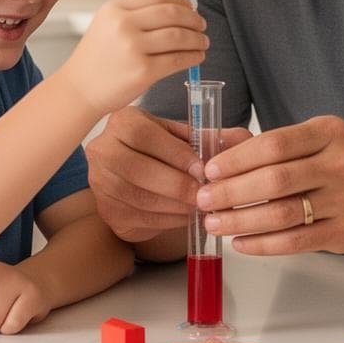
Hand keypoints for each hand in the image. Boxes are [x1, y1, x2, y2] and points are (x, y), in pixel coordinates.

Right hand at [58, 0, 206, 118]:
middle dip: (193, 19)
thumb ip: (136, 15)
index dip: (179, 1)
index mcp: (114, 9)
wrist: (79, 90)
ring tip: (203, 42)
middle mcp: (123, 25)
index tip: (190, 7)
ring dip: (197, 39)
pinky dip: (193, 57)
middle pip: (171, 14)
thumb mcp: (107, 26)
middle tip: (202, 25)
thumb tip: (181, 10)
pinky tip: (198, 57)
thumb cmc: (97, 59)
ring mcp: (133, 48)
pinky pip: (177, 60)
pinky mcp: (143, 71)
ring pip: (178, 36)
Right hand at [87, 105, 252, 242]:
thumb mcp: (184, 137)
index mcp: (122, 122)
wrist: (135, 174)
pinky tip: (185, 216)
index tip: (202, 168)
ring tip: (199, 207)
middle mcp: (102, 149)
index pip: (144, 136)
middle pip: (137, 170)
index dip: (175, 154)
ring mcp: (100, 183)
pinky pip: (139, 218)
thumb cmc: (162, 151)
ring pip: (139, 198)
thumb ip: (211, 137)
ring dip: (175, 206)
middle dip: (176, 185)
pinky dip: (167, 221)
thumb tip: (243, 139)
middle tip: (204, 194)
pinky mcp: (108, 212)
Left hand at [195, 116, 343, 254]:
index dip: (237, 159)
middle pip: (276, 180)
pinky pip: (295, 242)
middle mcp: (342, 164)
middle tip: (204, 199)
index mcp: (329, 132)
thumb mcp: (310, 140)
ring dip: (241, 221)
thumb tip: (216, 150)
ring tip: (214, 223)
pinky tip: (240, 241)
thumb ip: (268, 145)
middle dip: (232, 192)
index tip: (210, 170)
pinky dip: (262, 244)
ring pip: (283, 214)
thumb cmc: (334, 164)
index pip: (274, 144)